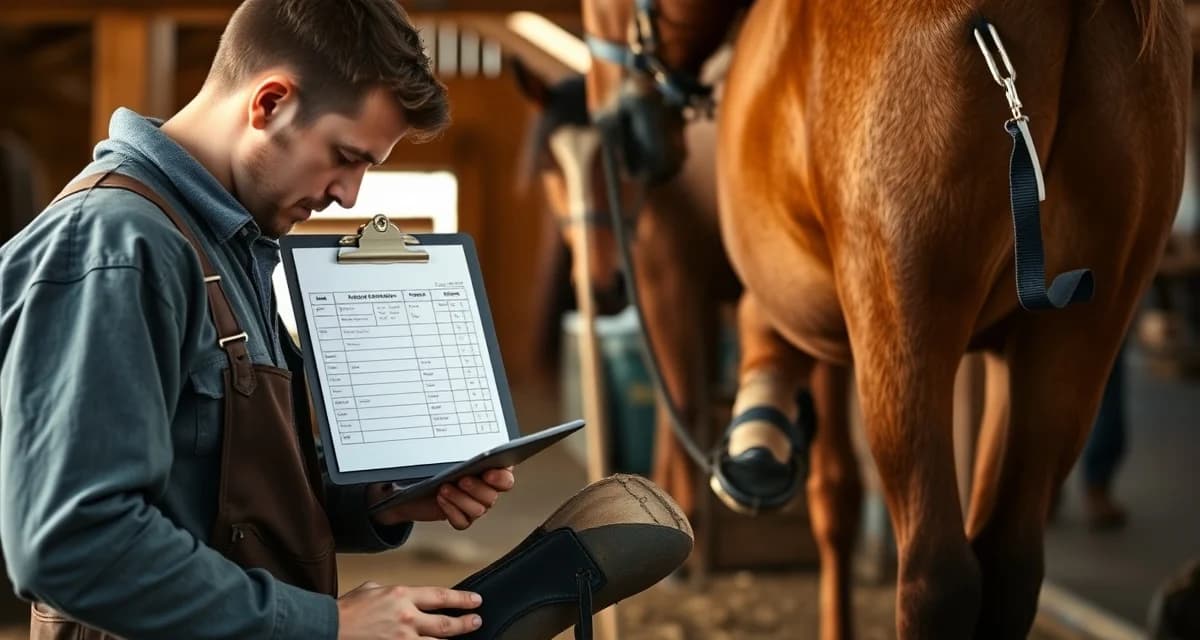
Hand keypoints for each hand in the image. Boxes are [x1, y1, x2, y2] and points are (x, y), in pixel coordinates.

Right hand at [336, 581, 481, 639]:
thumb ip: (393, 592)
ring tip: (464, 639)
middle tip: (477, 621)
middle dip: (465, 623)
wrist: (328, 627)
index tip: (475, 601)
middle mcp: (406, 617)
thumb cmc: (347, 609)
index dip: (461, 599)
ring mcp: (402, 639)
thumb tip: (404, 596)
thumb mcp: (373, 588)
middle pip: (445, 624)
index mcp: (401, 595)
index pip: (440, 596)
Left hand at [369, 467, 514, 529]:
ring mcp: (473, 505)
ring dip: (461, 499)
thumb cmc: (431, 463)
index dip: (501, 477)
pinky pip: (463, 521)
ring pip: (479, 510)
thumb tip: (468, 454)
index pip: (506, 476)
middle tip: (461, 479)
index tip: (487, 472)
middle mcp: (485, 489)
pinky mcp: (461, 517)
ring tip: (444, 488)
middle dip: (477, 488)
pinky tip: (441, 500)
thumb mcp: (444, 454)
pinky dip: (452, 512)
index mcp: (489, 469)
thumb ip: (460, 454)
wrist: (410, 484)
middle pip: (493, 496)